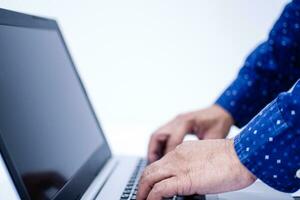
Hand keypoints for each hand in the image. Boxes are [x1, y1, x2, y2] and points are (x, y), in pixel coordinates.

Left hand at [138, 139, 255, 199]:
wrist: (243, 156)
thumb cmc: (232, 158)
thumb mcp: (206, 158)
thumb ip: (193, 166)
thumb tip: (190, 179)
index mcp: (182, 150)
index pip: (160, 163)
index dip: (152, 175)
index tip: (151, 185)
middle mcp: (176, 156)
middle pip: (150, 169)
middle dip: (143, 184)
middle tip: (141, 194)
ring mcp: (178, 167)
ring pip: (149, 178)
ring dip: (143, 191)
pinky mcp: (184, 180)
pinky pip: (160, 190)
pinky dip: (152, 197)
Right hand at [147, 105, 233, 162]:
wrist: (221, 111)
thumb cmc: (219, 122)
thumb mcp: (214, 137)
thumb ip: (203, 150)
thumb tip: (196, 167)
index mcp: (187, 121)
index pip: (172, 141)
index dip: (168, 156)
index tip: (167, 169)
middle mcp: (178, 120)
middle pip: (157, 136)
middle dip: (153, 152)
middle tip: (154, 166)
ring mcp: (175, 121)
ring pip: (156, 136)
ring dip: (154, 150)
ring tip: (155, 164)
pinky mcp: (175, 125)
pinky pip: (162, 136)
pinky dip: (159, 147)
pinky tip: (162, 158)